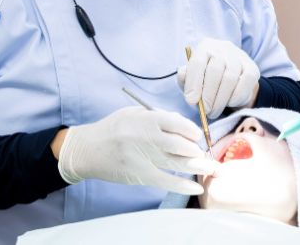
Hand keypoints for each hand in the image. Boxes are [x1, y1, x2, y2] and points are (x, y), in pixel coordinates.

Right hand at [57, 107, 218, 194]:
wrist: (88, 149)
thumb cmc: (114, 128)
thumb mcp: (134, 113)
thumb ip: (158, 116)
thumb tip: (184, 125)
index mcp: (145, 119)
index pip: (176, 123)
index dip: (191, 130)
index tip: (197, 135)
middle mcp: (145, 137)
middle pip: (180, 144)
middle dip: (196, 149)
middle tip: (202, 152)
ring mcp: (142, 158)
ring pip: (177, 163)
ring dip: (197, 166)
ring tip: (211, 168)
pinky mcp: (139, 175)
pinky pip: (166, 181)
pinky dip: (183, 185)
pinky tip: (197, 187)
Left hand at [177, 38, 260, 118]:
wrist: (231, 81)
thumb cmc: (206, 79)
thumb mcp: (191, 78)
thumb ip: (185, 77)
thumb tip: (183, 75)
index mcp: (205, 47)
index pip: (198, 62)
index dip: (193, 83)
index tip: (191, 101)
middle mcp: (223, 47)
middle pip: (215, 71)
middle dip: (208, 95)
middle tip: (205, 111)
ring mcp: (240, 56)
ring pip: (230, 78)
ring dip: (221, 99)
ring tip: (214, 111)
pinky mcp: (252, 68)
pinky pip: (245, 83)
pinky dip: (236, 96)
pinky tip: (229, 103)